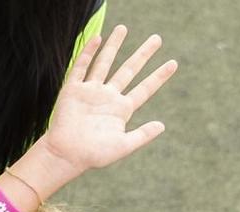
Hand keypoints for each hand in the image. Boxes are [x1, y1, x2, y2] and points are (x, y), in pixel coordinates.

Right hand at [33, 27, 176, 179]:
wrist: (66, 155)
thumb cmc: (93, 155)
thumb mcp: (123, 146)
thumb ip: (142, 135)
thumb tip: (162, 125)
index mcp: (121, 110)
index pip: (145, 89)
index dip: (159, 76)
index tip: (173, 63)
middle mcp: (108, 97)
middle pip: (129, 70)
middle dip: (143, 54)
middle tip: (157, 39)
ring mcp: (91, 92)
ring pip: (105, 63)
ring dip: (114, 46)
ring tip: (123, 28)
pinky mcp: (73, 90)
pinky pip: (82, 67)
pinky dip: (88, 52)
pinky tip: (97, 38)